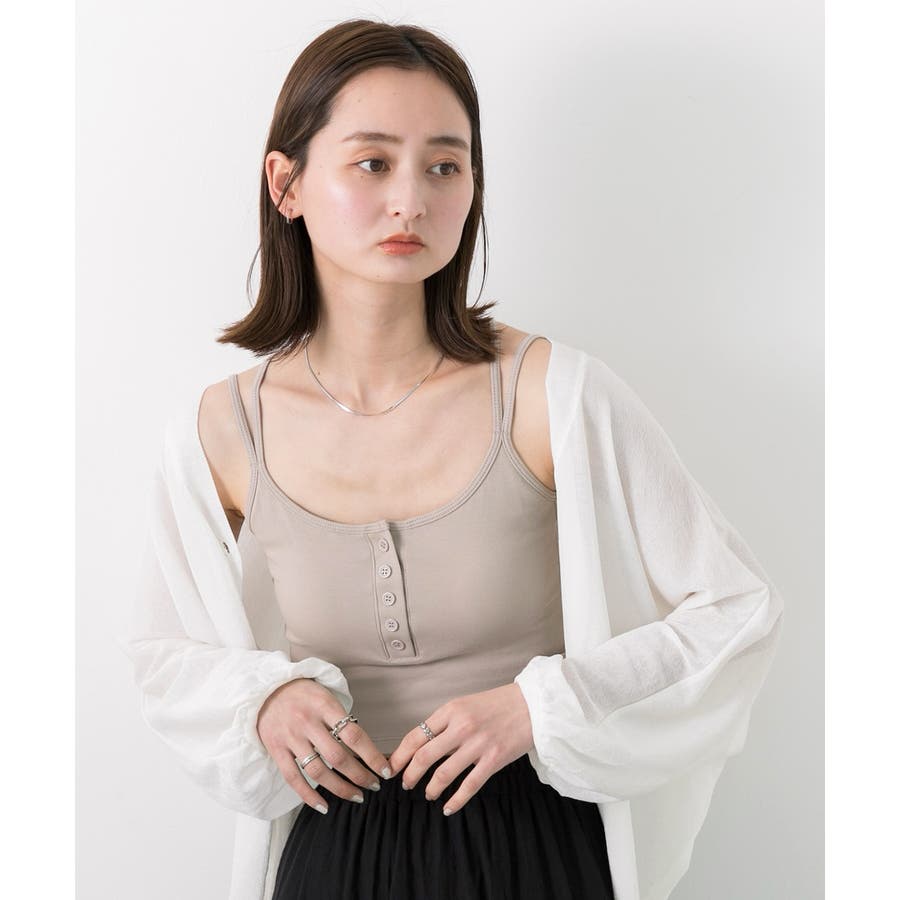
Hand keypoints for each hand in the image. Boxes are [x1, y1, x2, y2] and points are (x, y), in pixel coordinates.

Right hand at [256, 678, 392, 812]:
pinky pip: (293, 778)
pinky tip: (324, 806)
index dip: (372, 756)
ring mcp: (291, 737)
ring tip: (357, 796)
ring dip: (340, 788)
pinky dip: (309, 796)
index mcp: (324, 706)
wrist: (266, 688)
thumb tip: (364, 746)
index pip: (354, 735)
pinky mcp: (276, 750)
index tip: (385, 770)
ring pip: (318, 772)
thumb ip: (341, 718)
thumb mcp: (325, 694)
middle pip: (338, 757)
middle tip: (374, 785)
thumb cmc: (303, 692)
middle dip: (360, 776)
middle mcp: (307, 722)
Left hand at [387, 683, 534, 814]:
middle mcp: (461, 727)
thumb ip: (445, 723)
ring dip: (431, 789)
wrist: (531, 705)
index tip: (392, 768)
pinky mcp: (494, 760)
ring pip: (444, 774)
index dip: (400, 756)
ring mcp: (478, 745)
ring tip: (428, 794)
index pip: (416, 736)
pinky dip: (455, 801)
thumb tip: (421, 744)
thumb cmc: (496, 704)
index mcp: (451, 711)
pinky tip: (448, 807)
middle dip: (410, 775)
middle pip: (424, 757)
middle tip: (406, 784)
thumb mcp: (465, 705)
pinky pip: (469, 786)